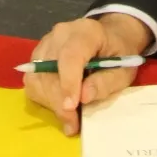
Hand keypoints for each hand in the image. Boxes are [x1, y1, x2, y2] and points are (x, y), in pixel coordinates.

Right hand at [24, 13, 152, 135]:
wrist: (110, 36)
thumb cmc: (119, 52)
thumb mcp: (124, 69)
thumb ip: (106, 82)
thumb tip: (83, 97)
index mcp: (86, 32)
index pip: (70, 56)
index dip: (68, 83)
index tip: (71, 108)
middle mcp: (60, 34)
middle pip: (49, 70)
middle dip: (59, 102)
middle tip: (73, 124)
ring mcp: (45, 43)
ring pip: (36, 77)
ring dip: (50, 102)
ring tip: (69, 117)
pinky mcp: (37, 55)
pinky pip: (32, 81)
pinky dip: (43, 98)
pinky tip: (60, 104)